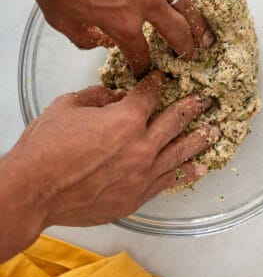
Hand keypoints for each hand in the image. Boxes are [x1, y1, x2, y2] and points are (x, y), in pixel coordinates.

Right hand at [8, 71, 219, 229]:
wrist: (33, 191)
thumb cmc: (46, 148)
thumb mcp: (69, 106)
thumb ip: (98, 96)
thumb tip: (115, 97)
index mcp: (126, 118)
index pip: (150, 94)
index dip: (157, 83)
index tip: (163, 79)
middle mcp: (141, 145)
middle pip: (175, 120)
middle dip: (192, 106)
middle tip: (207, 100)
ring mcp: (142, 173)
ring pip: (180, 152)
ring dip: (200, 139)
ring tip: (216, 131)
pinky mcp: (137, 196)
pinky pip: (169, 181)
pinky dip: (187, 173)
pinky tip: (200, 168)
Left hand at [25, 0, 213, 74]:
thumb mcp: (59, 17)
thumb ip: (83, 37)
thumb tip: (100, 42)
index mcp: (123, 24)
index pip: (140, 53)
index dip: (143, 65)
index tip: (145, 69)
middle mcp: (147, 2)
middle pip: (176, 32)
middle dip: (185, 48)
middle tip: (191, 53)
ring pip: (185, 3)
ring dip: (196, 21)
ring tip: (205, 32)